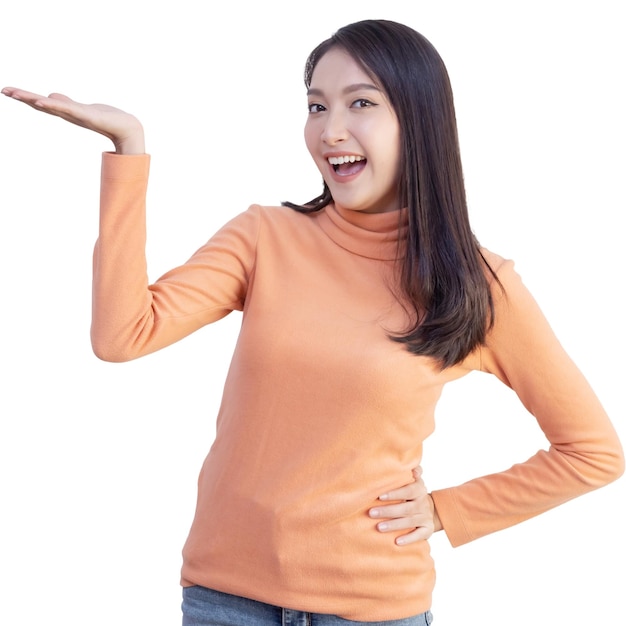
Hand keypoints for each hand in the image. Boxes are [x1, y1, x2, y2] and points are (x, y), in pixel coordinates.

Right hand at [1, 87, 144, 153]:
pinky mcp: (87, 115)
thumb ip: (65, 103)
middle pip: (41, 105)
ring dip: (34, 100)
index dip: (26, 97)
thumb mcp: (81, 108)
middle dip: (23, 97)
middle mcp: (69, 114)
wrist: (126, 128)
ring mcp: (77, 115)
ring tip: (17, 94)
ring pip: (51, 106)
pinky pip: (68, 109)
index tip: (8, 91)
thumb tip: (49, 96)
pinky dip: (55, 105)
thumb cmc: (105, 118)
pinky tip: (43, 101)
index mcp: (67, 112)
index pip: (42, 103)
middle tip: (5, 90)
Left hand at [369, 467, 441, 545]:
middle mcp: (423, 503)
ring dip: (394, 525)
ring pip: (410, 522)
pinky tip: (397, 542)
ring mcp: (425, 517)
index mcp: (419, 489)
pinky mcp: (427, 530)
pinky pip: (419, 535)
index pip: (408, 490)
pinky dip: (409, 539)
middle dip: (388, 511)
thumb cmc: (413, 493)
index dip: (395, 493)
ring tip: (379, 527)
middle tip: (371, 513)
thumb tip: (414, 468)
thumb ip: (412, 472)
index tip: (380, 496)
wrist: (432, 510)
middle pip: (406, 508)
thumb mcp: (414, 480)